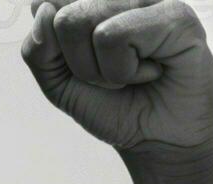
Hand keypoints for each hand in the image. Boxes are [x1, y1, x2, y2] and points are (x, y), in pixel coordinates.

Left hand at [21, 0, 212, 174]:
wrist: (159, 140)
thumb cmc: (115, 106)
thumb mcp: (60, 84)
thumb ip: (39, 50)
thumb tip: (44, 8)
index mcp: (94, 2)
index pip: (46, 5)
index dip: (53, 50)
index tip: (82, 69)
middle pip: (61, 17)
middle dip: (77, 66)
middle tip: (110, 78)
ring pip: (79, 21)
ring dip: (99, 71)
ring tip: (130, 76)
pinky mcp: (174, 13)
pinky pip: (113, 35)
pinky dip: (123, 70)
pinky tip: (151, 72)